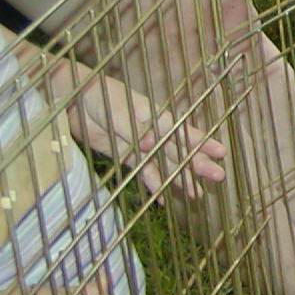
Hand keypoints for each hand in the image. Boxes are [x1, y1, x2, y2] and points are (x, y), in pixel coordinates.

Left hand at [64, 76, 227, 202]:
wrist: (73, 101)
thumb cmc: (100, 96)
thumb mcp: (118, 111)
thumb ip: (134, 128)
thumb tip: (151, 145)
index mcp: (157, 117)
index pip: (184, 132)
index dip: (202, 142)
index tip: (221, 152)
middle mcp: (154, 133)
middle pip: (180, 151)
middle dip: (198, 164)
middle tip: (218, 177)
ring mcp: (141, 146)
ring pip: (165, 165)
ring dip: (179, 179)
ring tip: (197, 195)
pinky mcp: (127, 157)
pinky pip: (143, 173)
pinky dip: (152, 184)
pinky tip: (162, 199)